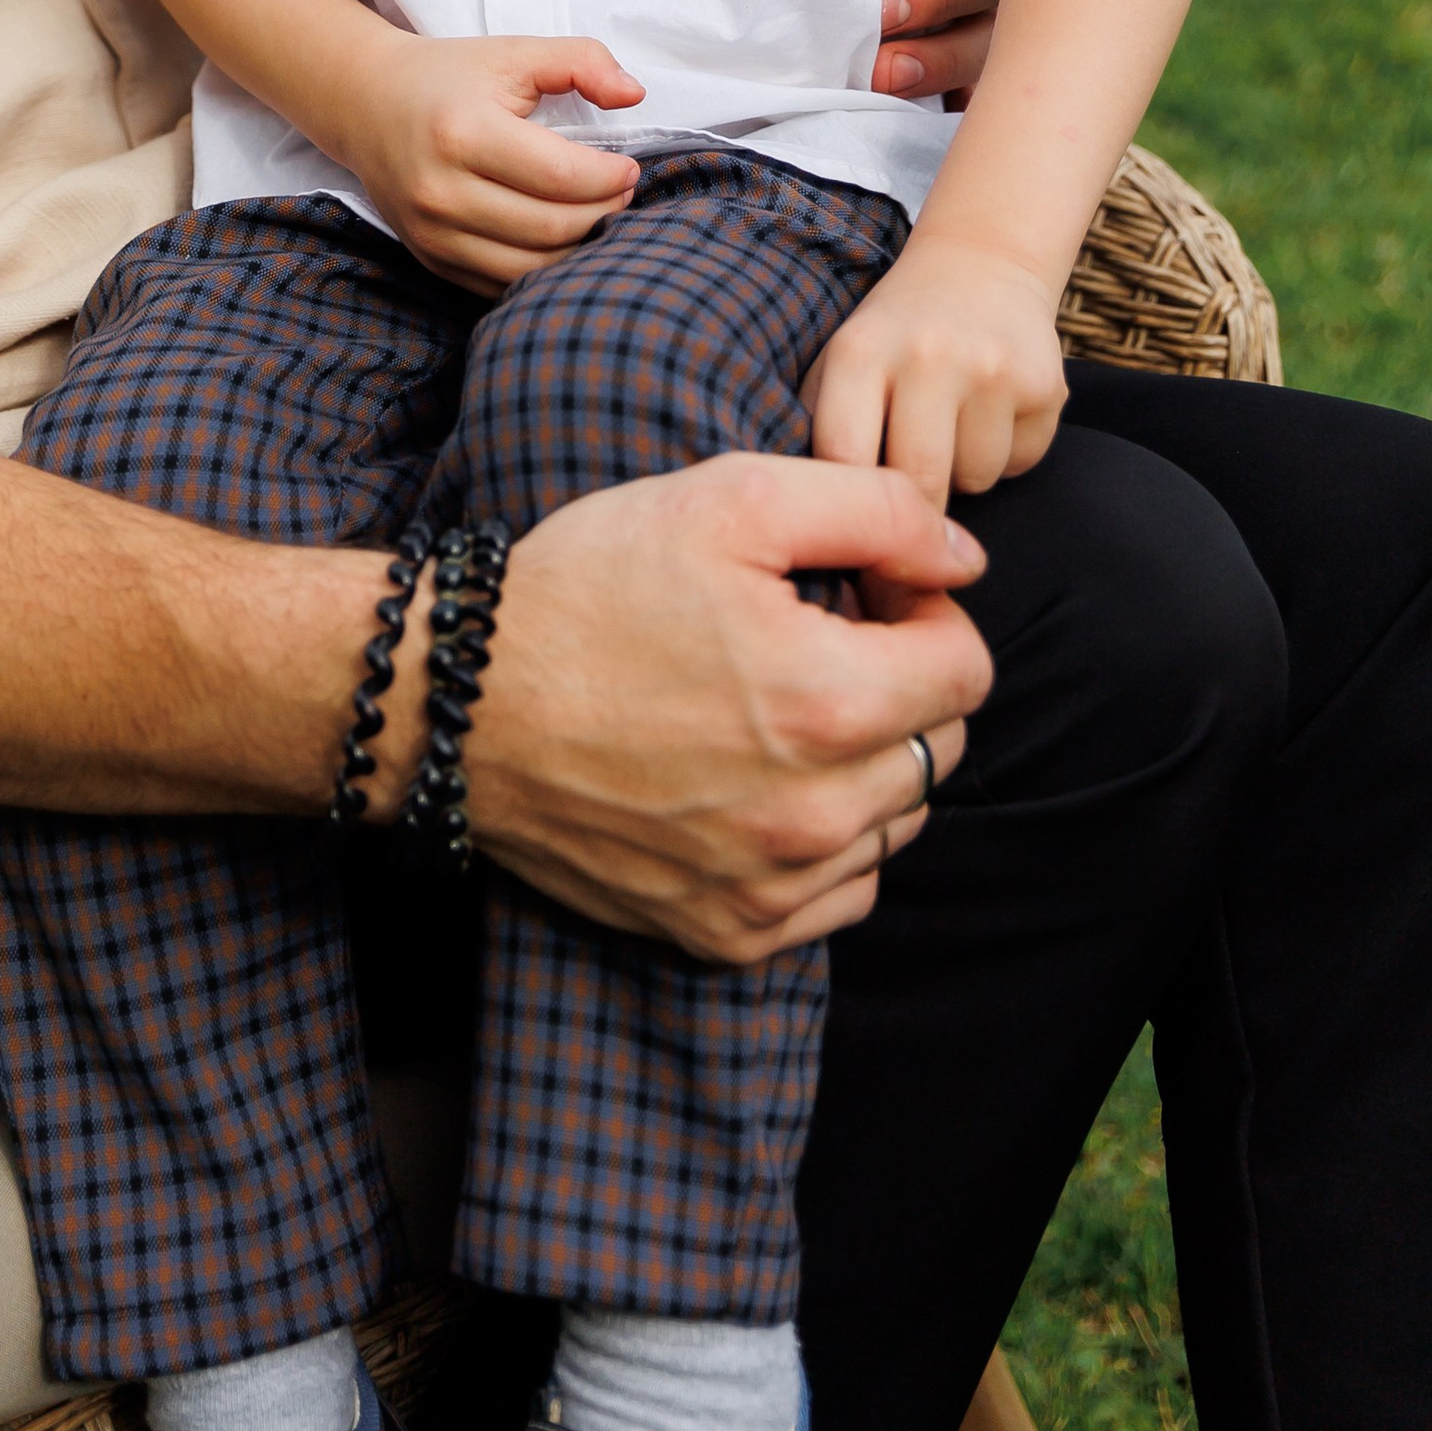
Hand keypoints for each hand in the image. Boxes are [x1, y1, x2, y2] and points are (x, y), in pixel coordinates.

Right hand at [340, 31, 645, 292]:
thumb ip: (581, 61)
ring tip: (596, 216)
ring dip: (579, 249)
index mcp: (463, 133)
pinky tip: (560, 240)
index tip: (628, 166)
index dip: (610, 177)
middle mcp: (441, 191)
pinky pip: (502, 286)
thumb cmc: (449, 78)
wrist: (366, 105)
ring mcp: (432, 234)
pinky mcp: (431, 260)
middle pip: (552, 228)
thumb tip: (635, 94)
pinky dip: (542, 271)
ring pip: (531, 269)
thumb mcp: (515, 53)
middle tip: (620, 192)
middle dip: (603, 213)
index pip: (560, 176)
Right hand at [459, 451, 993, 959]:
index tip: (860, 589)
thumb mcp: (732, 498)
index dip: (923, 609)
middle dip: (901, 682)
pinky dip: (827, 840)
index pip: (967, 669)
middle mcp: (813, 817)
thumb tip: (966, 560)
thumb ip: (876, 512)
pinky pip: (842, 895)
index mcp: (827, 704)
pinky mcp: (727, 933)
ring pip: (897, 823)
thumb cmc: (592, 586)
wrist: (464, 701)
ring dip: (870, 763)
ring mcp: (770, 888)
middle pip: (943, 748)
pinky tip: (761, 779)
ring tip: (780, 705)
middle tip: (817, 637)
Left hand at [808, 235, 1067, 503]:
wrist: (981, 265)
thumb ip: (820, 426)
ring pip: (974, 481)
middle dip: (915, 507)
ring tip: (954, 423)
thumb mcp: (841, 360)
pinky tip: (992, 412)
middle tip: (911, 499)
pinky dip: (1005, 454)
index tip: (857, 530)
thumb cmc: (898, 333)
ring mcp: (992, 369)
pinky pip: (1018, 464)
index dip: (848, 510)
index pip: (844, 459)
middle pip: (918, 483)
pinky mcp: (1045, 386)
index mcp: (860, 351)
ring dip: (963, 472)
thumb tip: (812, 514)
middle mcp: (928, 355)